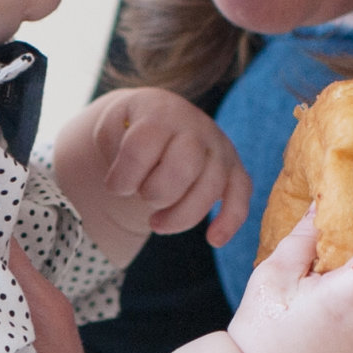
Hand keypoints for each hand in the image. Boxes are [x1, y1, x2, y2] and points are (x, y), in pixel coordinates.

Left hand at [55, 87, 255, 255]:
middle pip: (183, 166)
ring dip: (180, 216)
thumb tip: (124, 184)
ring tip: (156, 224)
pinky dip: (230, 221)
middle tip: (141, 197)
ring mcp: (219, 148)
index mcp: (161, 113)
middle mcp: (196, 127)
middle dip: (155, 193)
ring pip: (211, 187)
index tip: (116, 186)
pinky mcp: (234, 170)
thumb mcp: (111, 129)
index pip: (144, 145)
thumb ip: (112, 149)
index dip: (125, 175)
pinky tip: (213, 240)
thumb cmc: (131, 132)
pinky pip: (240, 196)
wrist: (158, 118)